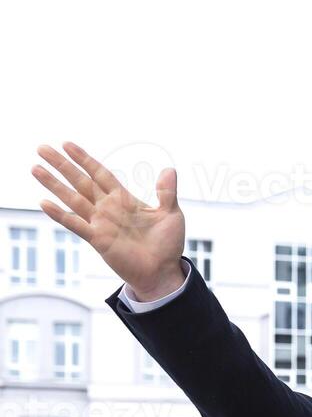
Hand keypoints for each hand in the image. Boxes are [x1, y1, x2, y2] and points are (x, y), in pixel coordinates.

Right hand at [32, 142, 185, 300]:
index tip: (67, 144)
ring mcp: (100, 223)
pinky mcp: (98, 240)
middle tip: (42, 148)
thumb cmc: (167, 244)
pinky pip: (76, 225)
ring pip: (73, 199)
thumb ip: (167, 192)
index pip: (100, 174)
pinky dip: (60, 215)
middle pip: (81, 181)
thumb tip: (169, 169)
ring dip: (54, 184)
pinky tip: (44, 203)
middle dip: (62, 165)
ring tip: (36, 168)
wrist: (163, 272)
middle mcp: (108, 208)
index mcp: (123, 199)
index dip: (84, 159)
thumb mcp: (171, 214)